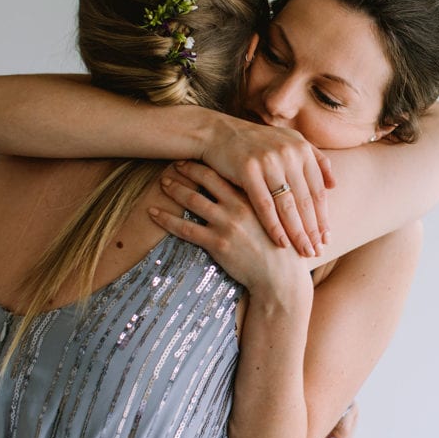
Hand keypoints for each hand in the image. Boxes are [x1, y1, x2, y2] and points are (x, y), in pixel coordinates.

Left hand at [149, 163, 308, 298]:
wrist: (281, 279)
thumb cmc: (284, 250)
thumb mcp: (281, 219)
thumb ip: (267, 203)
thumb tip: (260, 192)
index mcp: (255, 198)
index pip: (228, 172)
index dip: (209, 163)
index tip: (196, 158)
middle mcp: (240, 206)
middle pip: (207, 180)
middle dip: (188, 169)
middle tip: (175, 165)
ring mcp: (227, 224)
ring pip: (193, 200)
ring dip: (175, 189)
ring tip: (163, 183)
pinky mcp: (217, 244)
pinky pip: (185, 228)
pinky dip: (166, 219)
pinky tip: (154, 213)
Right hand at [200, 115, 334, 257]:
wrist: (218, 132)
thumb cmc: (255, 143)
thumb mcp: (288, 142)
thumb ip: (314, 159)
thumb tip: (333, 185)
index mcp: (301, 149)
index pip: (317, 190)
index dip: (323, 217)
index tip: (327, 238)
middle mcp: (289, 154)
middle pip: (305, 200)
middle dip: (313, 230)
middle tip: (318, 252)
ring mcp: (269, 161)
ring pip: (288, 205)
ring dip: (298, 232)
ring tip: (305, 251)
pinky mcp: (248, 170)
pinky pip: (264, 205)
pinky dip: (274, 226)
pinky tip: (281, 243)